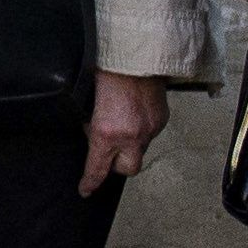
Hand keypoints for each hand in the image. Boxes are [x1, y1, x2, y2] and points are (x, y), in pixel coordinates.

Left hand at [80, 70, 164, 194]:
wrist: (136, 57)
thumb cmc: (108, 75)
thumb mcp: (88, 105)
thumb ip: (92, 126)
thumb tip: (93, 135)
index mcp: (106, 134)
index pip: (97, 168)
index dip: (90, 182)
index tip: (86, 190)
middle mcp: (131, 136)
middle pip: (127, 170)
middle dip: (118, 166)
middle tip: (109, 153)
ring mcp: (149, 129)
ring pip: (140, 149)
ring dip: (130, 143)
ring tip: (122, 121)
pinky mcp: (162, 120)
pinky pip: (150, 133)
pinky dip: (141, 128)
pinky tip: (134, 112)